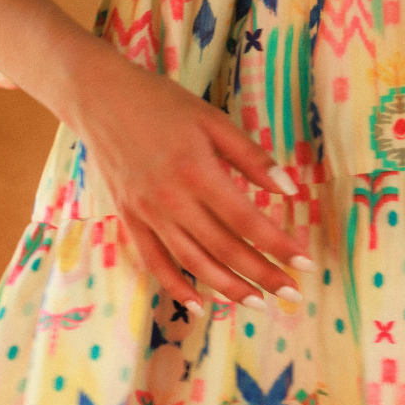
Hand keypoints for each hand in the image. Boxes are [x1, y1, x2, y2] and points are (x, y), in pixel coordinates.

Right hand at [70, 44, 313, 312]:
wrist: (99, 98)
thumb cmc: (162, 104)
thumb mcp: (212, 120)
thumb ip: (251, 157)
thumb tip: (288, 190)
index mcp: (198, 172)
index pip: (247, 221)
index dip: (279, 246)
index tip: (305, 263)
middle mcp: (172, 200)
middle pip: (225, 249)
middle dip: (263, 275)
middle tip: (292, 293)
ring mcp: (148, 214)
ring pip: (194, 263)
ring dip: (228, 287)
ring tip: (258, 302)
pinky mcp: (130, 220)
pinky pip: (155, 263)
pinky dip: (177, 288)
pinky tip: (200, 306)